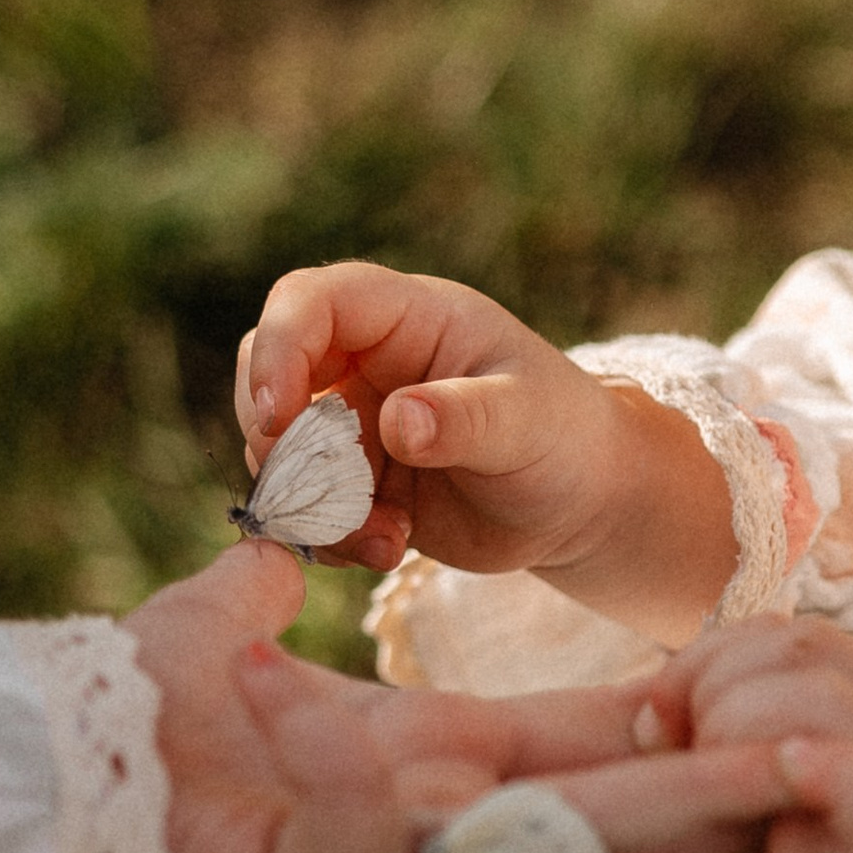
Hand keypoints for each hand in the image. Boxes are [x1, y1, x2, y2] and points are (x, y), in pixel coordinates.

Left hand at [126, 543, 798, 852]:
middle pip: (593, 818)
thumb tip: (268, 549)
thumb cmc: (107, 729)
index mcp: (420, 768)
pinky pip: (377, 831)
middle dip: (709, 798)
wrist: (15, 801)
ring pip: (537, 848)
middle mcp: (419, 830)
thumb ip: (256, 599)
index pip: (571, 751)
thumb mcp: (207, 640)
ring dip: (648, 818)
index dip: (665, 731)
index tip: (761, 704)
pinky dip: (380, 771)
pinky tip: (407, 721)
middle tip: (822, 776)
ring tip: (756, 785)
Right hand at [235, 260, 735, 641]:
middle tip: (328, 495)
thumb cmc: (567, 438)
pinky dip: (330, 537)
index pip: (310, 302)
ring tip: (384, 538)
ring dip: (312, 504)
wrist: (582, 505)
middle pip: (270, 372)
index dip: (278, 348)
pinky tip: (389, 550)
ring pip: (280, 451)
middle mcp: (367, 363)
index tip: (276, 418)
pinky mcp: (355, 484)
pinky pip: (306, 507)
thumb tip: (398, 421)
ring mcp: (355, 423)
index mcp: (408, 318)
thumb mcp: (527, 421)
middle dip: (280, 441)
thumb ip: (465, 416)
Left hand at [638, 620, 852, 852]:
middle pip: (801, 645)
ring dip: (738, 728)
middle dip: (711, 687)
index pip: (786, 634)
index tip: (664, 732)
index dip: (711, 663)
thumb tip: (652, 694)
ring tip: (718, 799)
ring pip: (821, 693)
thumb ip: (728, 743)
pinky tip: (775, 790)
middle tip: (675, 760)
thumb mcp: (762, 805)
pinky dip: (805, 764)